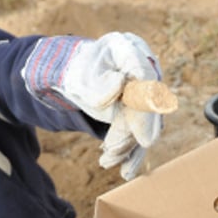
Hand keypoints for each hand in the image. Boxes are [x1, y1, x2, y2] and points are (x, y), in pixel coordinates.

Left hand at [57, 32, 164, 179]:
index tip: (142, 130)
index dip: (144, 99)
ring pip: (144, 122)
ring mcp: (144, 91)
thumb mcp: (75, 76)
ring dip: (127, 145)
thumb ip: (94, 82)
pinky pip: (140, 133)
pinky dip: (132, 153)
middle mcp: (142, 68)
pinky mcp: (140, 112)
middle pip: (147, 102)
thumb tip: (118, 86)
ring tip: (106, 160)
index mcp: (126, 47)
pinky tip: (126, 170)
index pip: (142, 71)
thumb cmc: (73, 72)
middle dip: (133, 130)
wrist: (70, 78)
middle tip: (113, 150)